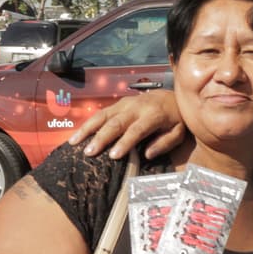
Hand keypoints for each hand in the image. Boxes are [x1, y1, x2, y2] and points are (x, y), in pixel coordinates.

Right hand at [68, 91, 184, 159]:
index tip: (113, 156)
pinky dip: (87, 124)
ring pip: (103, 115)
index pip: (136, 130)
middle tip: (89, 152)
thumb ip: (165, 143)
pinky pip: (100, 113)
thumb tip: (148, 154)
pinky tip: (77, 135)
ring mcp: (125, 103)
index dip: (124, 143)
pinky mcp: (117, 104)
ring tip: (74, 143)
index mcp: (153, 115)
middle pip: (116, 123)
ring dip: (87, 129)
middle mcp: (136, 107)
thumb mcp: (178, 132)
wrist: (171, 97)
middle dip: (101, 138)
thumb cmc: (175, 120)